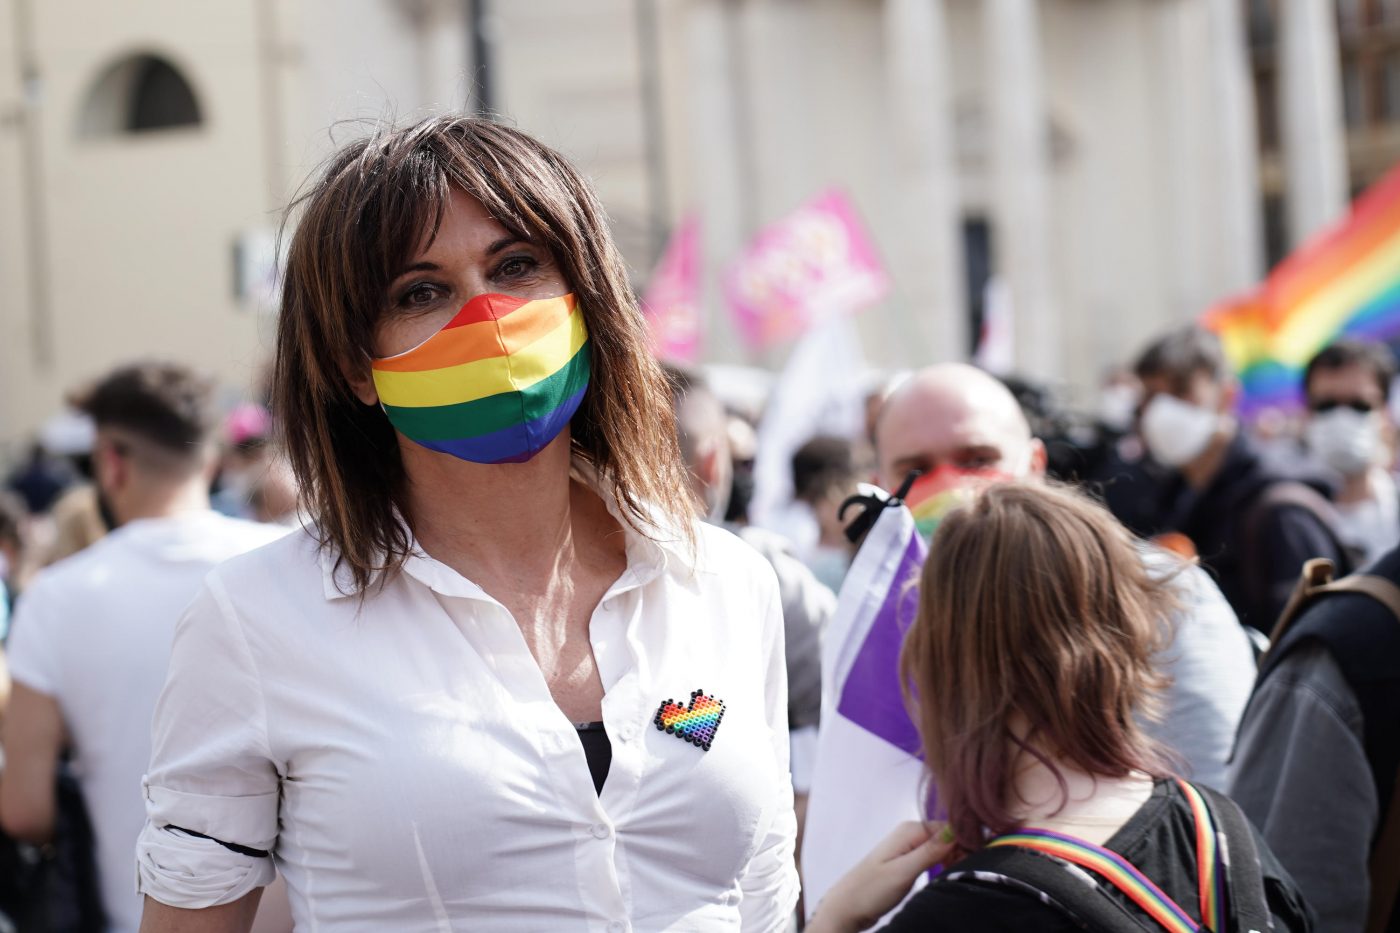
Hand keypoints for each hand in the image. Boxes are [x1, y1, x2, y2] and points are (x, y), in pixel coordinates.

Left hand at [807, 820, 953, 932]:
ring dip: (952, 859)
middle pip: (948, 835)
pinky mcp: (907, 859)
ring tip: (954, 876)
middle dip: (960, 852)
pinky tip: (944, 875)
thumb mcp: (903, 872)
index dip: (965, 842)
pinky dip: (942, 864)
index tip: (972, 863)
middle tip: (962, 874)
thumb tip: (957, 830)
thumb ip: (930, 851)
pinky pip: (933, 855)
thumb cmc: (872, 890)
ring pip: (942, 846)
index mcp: (910, 829)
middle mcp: (910, 832)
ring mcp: (908, 845)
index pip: (950, 827)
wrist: (847, 907)